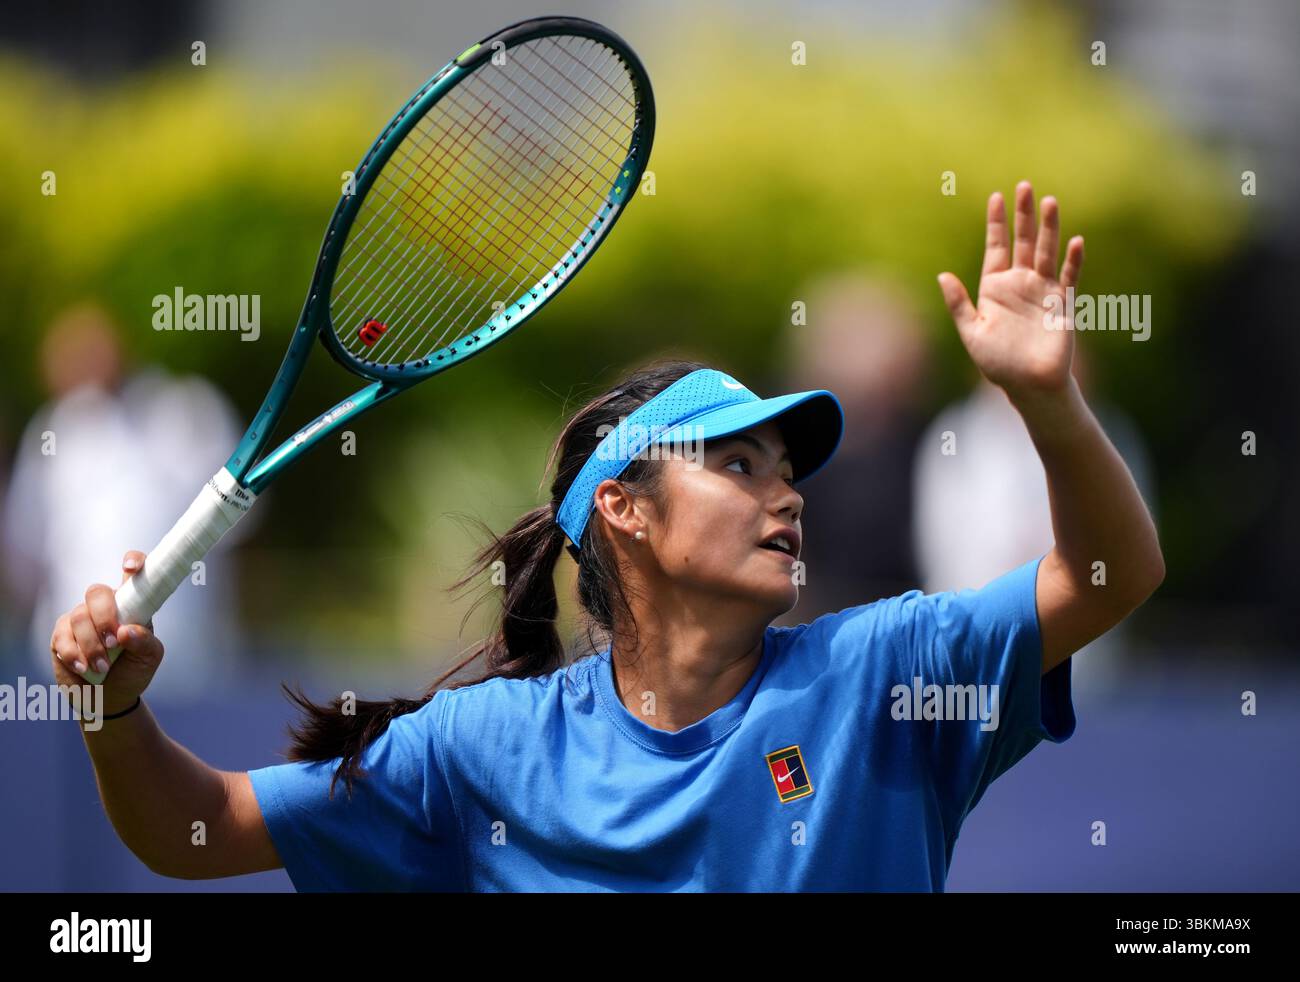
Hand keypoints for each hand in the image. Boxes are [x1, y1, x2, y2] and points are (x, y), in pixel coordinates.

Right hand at [49, 550, 164, 715]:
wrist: (109, 698)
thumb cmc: (133, 671)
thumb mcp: (149, 657)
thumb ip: (144, 642)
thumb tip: (126, 631)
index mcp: (132, 604)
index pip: (132, 574)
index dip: (133, 562)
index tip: (132, 568)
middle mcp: (105, 606)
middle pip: (97, 592)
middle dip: (104, 617)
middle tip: (114, 642)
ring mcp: (81, 618)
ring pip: (79, 617)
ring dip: (92, 645)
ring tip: (103, 668)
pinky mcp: (62, 635)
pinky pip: (63, 636)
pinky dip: (75, 655)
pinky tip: (85, 669)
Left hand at [937, 181, 1084, 401]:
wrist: (1029, 385)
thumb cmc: (998, 363)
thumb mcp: (972, 332)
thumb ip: (959, 304)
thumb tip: (942, 275)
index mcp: (995, 288)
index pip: (996, 248)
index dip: (997, 223)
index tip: (996, 197)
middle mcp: (1020, 284)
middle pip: (1022, 241)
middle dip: (1023, 215)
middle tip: (1024, 186)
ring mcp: (1043, 291)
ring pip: (1046, 252)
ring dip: (1048, 228)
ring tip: (1049, 201)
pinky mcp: (1063, 303)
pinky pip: (1070, 277)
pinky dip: (1073, 261)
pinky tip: (1076, 242)